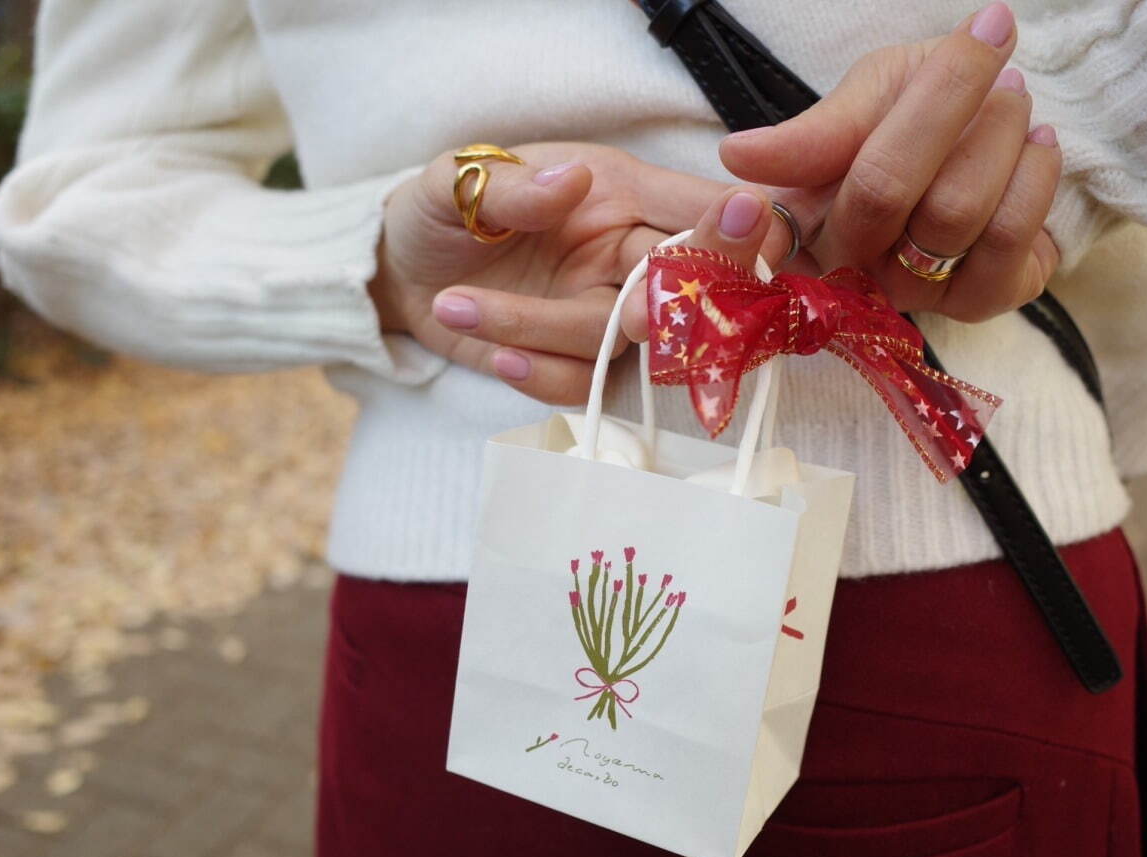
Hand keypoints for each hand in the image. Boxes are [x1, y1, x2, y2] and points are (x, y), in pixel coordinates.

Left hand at [370, 143, 791, 403]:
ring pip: (619, 341)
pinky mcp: (572, 360)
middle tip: (633, 318)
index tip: (744, 230)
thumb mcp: (453, 183)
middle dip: (667, 305)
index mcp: (616, 191)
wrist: (402, 271)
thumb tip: (568, 182)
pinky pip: (585, 384)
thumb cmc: (438, 209)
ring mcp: (601, 311)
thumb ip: (509, 187)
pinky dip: (539, 376)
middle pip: (687, 285)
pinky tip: (493, 355)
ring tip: (457, 307)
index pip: (700, 206)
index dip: (737, 226)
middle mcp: (621, 253)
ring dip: (541, 332)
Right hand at [718, 2, 1060, 322]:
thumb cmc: (920, 113)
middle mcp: (849, 276)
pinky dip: (1035, 172)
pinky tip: (1037, 144)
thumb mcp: (864, 98)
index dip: (767, 204)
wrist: (1006, 129)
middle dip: (948, 102)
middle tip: (983, 53)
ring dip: (1000, 131)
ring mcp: (914, 296)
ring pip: (956, 212)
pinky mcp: (981, 302)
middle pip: (883, 193)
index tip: (748, 196)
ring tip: (1011, 97)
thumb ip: (814, 133)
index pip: (765, 235)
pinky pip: (1010, 238)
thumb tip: (735, 156)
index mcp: (801, 226)